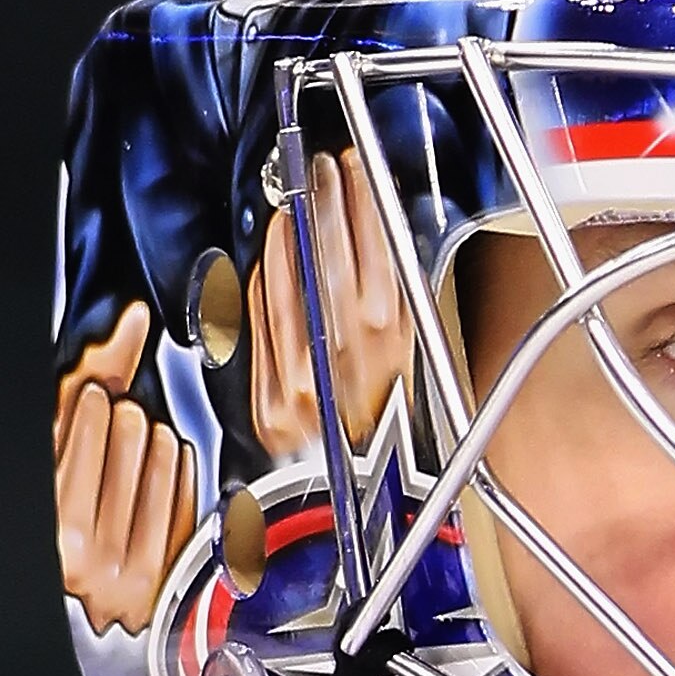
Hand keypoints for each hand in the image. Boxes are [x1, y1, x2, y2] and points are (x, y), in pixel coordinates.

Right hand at [54, 300, 198, 635]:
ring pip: (161, 461)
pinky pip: (188, 497)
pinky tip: (166, 463)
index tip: (91, 405)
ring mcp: (129, 578)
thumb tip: (135, 320)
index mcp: (45, 525)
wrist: (88, 600)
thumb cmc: (67, 509)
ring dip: (153, 444)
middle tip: (115, 432)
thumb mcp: (62, 447)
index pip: (85, 424)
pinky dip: (179, 473)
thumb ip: (95, 379)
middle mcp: (85, 557)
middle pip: (127, 437)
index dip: (90, 407)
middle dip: (121, 425)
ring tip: (138, 449)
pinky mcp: (168, 583)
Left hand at [248, 148, 416, 460]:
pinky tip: (272, 256)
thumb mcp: (411, 364)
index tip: (355, 170)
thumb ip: (394, 306)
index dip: (360, 202)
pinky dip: (266, 281)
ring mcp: (302, 378)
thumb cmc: (387, 441)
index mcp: (393, 346)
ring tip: (294, 203)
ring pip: (292, 285)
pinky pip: (264, 322)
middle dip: (324, 205)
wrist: (353, 505)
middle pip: (331, 260)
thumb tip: (372, 242)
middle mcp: (346, 358)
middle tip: (319, 170)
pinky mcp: (270, 398)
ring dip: (292, 235)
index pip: (373, 251)